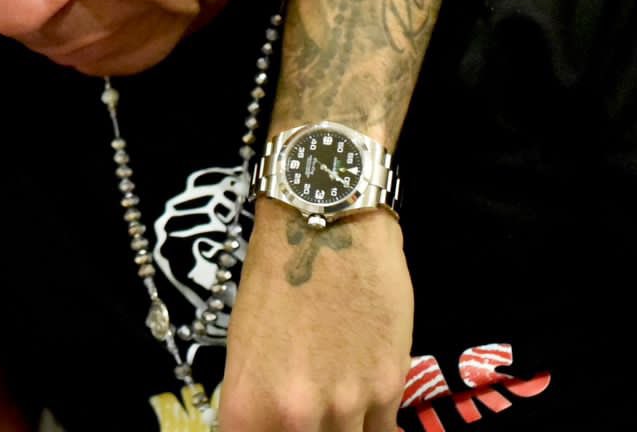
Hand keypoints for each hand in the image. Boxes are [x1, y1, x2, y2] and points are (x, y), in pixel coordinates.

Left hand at [219, 205, 411, 430]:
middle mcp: (294, 415)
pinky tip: (365, 402)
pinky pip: (381, 431)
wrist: (327, 225)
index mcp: (248, 402)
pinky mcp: (388, 390)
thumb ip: (261, 397)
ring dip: (342, 428)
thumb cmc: (275, 274)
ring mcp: (344, 406)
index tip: (271, 427)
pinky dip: (373, 422)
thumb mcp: (248, 342)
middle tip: (311, 411)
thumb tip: (274, 422)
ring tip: (337, 399)